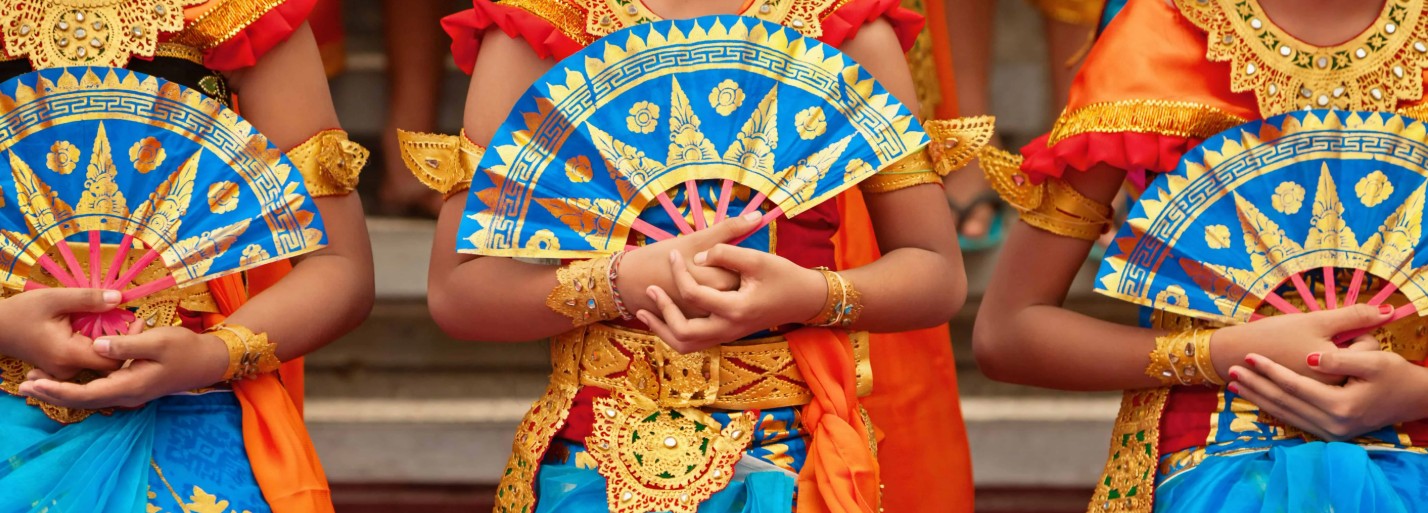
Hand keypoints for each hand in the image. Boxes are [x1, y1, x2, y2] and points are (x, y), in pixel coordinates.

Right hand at [0, 288, 124, 380]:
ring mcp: (65, 372)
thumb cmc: (22, 312)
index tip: (137, 322)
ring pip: (98, 362)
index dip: (129, 343)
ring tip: (119, 321)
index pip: (112, 359)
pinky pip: (88, 360)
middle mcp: (69, 370)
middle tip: (133, 321)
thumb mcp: (54, 298)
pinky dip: (97, 345)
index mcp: (68, 354)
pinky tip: (102, 328)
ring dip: (111, 343)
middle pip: (109, 363)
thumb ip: (88, 299)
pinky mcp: (62, 369)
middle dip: (123, 343)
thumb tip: (120, 298)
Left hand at [18, 326, 229, 409]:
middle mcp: (125, 395)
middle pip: (81, 401)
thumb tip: (97, 346)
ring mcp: (128, 393)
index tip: (34, 384)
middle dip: (51, 395)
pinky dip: (75, 389)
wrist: (208, 361)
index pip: (85, 394)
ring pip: (87, 398)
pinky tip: (64, 381)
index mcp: (129, 385)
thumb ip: (126, 344)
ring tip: (34, 385)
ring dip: (60, 392)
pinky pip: (96, 393)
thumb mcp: (157, 341)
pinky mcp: (130, 387)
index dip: (57, 390)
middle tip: (23, 387)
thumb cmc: (185, 349)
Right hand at [617, 213, 761, 316]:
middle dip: (737, 276)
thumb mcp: (694, 239)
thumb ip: (729, 228)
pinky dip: (717, 304)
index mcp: (718, 282)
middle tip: (728, 265)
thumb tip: (758, 215)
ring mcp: (707, 320)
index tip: (737, 253)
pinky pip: (716, 316)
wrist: (630, 283)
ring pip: (730, 304)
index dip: (745, 261)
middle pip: (742, 289)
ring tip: (717, 278)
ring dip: (729, 292)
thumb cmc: (660, 257)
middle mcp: (716, 306)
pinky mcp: (698, 328)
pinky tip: (710, 291)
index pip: (748, 272)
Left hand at [639, 244, 826, 352]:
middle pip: (683, 332)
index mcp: (736, 308)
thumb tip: (696, 259)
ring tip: (645, 312)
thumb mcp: (757, 258)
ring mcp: (727, 335)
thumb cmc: (783, 275)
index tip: (673, 253)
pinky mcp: (727, 334)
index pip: (693, 293)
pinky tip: (665, 316)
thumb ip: (725, 253)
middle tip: (650, 289)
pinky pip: (694, 343)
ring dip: (663, 330)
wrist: (803, 299)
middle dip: (662, 311)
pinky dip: (675, 333)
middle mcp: (729, 328)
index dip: (678, 271)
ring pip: (686, 345)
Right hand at [1210, 304, 1395, 384]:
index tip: (1336, 330)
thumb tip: (1390, 311)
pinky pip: (1325, 381)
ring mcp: (1318, 395)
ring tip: (1311, 347)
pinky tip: (1306, 360)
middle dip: (1347, 347)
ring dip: (1333, 357)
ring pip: (1343, 371)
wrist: (1233, 354)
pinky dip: (1321, 369)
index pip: (1369, 351)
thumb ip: (1354, 316)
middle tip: (1322, 337)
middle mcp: (1332, 391)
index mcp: (1338, 374)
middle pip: (1358, 362)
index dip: (1357, 335)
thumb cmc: (1274, 336)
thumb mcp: (1316, 321)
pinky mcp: (1306, 395)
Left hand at [1226, 338, 1427, 440]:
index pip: (1294, 386)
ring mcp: (1331, 433)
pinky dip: (1273, 408)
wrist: (1412, 398)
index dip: (1269, 370)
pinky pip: (1294, 420)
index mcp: (1341, 406)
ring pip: (1285, 413)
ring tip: (1235, 384)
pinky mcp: (1329, 434)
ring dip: (1258, 398)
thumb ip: (1339, 359)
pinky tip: (1257, 398)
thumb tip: (1309, 357)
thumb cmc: (1394, 374)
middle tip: (1231, 370)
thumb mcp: (1373, 360)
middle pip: (1284, 402)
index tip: (1248, 356)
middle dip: (1256, 385)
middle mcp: (1333, 425)